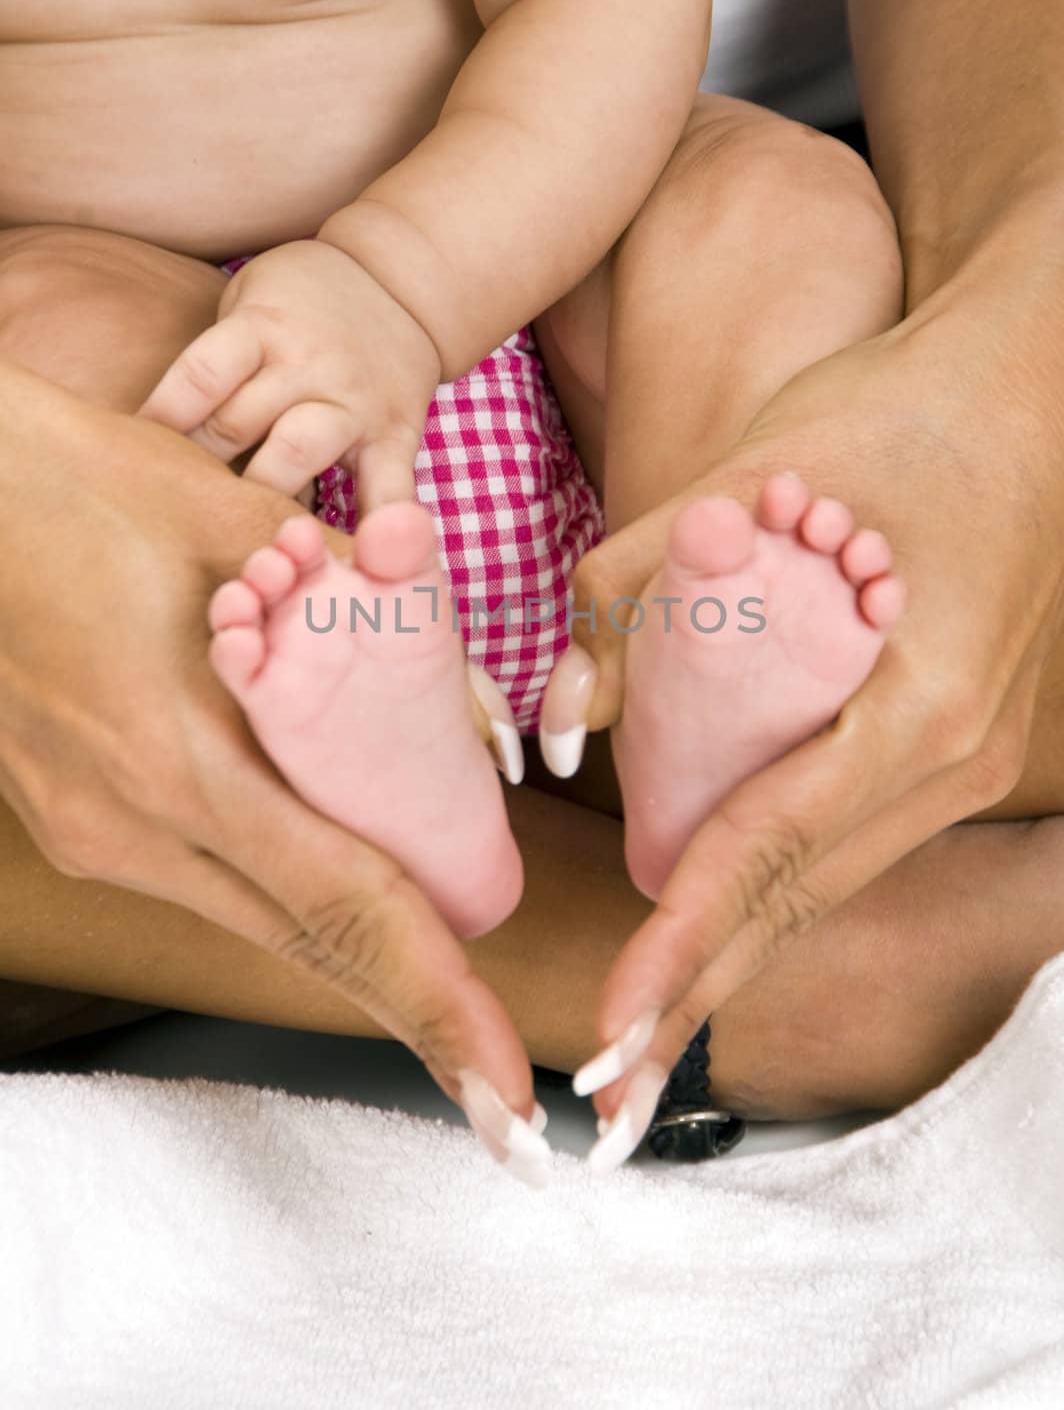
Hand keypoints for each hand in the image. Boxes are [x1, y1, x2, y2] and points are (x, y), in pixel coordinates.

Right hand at [0, 366, 543, 1174]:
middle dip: (417, 1018)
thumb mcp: (238, 530)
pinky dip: (295, 905)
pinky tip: (352, 910)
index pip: (345, 906)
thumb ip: (356, 612)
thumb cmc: (88, 487)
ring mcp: (96, 833)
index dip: (437, 1003)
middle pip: (308, 946)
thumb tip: (455, 682)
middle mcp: (133, 826)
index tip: (503, 1091)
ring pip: (261, 923)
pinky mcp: (81, 820)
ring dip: (361, 961)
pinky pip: (213, 884)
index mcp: (180, 762)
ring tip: (451, 1010)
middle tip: (503, 1096)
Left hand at [139, 240, 441, 507]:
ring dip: (260, 499)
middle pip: (238, 423)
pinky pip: (389, 492)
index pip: (199, 377)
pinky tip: (349, 567)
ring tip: (234, 535)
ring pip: (299, 455)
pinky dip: (373, 532)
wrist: (400, 284)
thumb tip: (158, 439)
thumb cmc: (301, 302)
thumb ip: (218, 363)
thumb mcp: (249, 302)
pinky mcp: (398, 436)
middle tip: (173, 509)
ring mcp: (355, 403)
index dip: (160, 420)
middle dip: (197, 469)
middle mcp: (308, 364)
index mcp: (263, 327)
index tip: (130, 461)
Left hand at [554, 295, 1063, 1138]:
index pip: (770, 850)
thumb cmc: (895, 415)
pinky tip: (713, 926)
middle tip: (610, 1091)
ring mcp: (965, 760)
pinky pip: (849, 839)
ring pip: (828, 881)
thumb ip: (633, 586)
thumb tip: (555, 720)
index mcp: (916, 703)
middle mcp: (951, 755)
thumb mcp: (753, 473)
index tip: (611, 1029)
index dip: (682, 948)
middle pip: (801, 898)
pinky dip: (773, 890)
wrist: (1024, 390)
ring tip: (643, 1033)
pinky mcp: (951, 743)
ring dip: (732, 953)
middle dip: (697, 994)